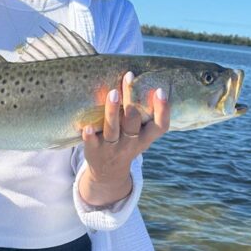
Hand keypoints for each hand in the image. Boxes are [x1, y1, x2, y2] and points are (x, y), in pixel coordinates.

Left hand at [79, 72, 169, 206]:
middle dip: (132, 101)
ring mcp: (112, 147)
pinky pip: (92, 142)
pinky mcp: (94, 150)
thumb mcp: (140, 135)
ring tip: (112, 93)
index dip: (163, 109)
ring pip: (113, 129)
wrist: (109, 173)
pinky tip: (87, 126)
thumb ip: (142, 114)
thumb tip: (140, 79)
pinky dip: (90, 135)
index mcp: (145, 138)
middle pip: (134, 122)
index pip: (160, 126)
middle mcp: (131, 143)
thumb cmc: (127, 143)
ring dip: (112, 111)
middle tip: (129, 78)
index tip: (161, 90)